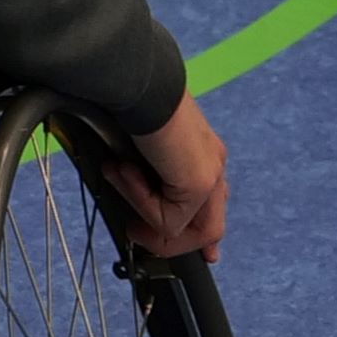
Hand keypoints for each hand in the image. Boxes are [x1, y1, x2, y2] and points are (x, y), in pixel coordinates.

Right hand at [81, 95, 230, 261]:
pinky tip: (124, 170)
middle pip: (211, 228)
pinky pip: (168, 219)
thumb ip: (147, 174)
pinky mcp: (198, 183)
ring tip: (122, 188)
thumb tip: (128, 192)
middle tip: (138, 235)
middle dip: (176, 243)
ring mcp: (210, 174)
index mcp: (204, 151)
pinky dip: (139, 201)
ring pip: (188, 229)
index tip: (207, 257)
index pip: (214, 203)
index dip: (205, 235)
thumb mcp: (139, 146)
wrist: (134, 80)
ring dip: (148, 218)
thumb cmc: (129, 102)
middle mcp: (213, 163)